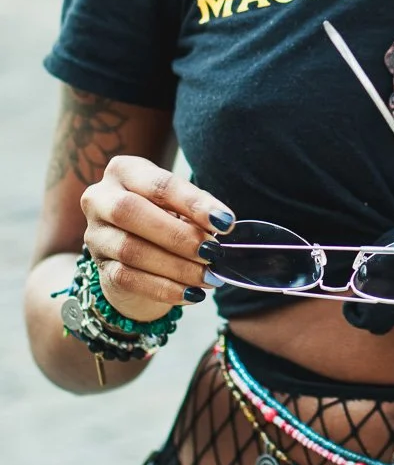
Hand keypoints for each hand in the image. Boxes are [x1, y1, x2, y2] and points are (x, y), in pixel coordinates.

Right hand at [80, 156, 234, 321]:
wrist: (135, 246)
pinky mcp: (100, 267)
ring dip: (176, 267)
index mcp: (124, 171)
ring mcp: (96, 234)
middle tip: (213, 252)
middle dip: (178, 235)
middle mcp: (101, 198)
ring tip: (208, 276)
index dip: (194, 203)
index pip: (159, 184)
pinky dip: (165, 289)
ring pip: (130, 250)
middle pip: (132, 212)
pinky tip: (192, 293)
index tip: (226, 221)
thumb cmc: (163, 214)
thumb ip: (195, 211)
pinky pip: (129, 279)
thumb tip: (221, 225)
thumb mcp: (177, 204)